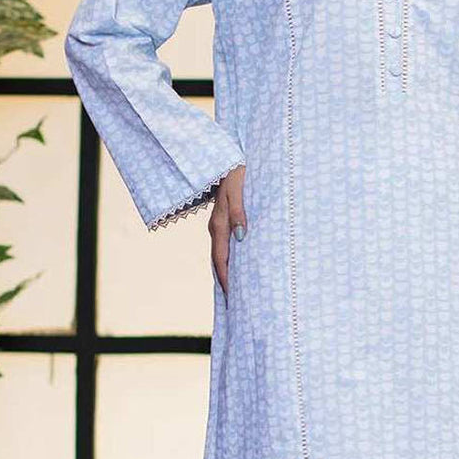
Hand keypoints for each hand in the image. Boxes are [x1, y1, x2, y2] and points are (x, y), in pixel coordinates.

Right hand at [209, 164, 246, 297]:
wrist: (231, 157)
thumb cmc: (238, 171)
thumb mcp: (239, 190)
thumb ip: (239, 212)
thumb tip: (241, 236)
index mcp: (219, 224)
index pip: (221, 259)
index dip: (226, 279)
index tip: (233, 297)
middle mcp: (216, 226)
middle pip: (219, 260)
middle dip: (226, 280)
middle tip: (235, 301)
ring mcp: (219, 223)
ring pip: (221, 252)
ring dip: (227, 270)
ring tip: (236, 288)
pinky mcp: (225, 218)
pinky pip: (225, 243)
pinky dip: (229, 257)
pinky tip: (238, 263)